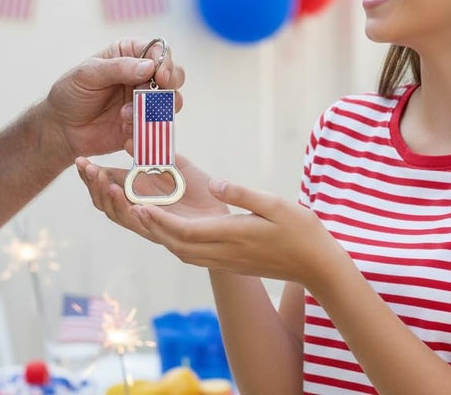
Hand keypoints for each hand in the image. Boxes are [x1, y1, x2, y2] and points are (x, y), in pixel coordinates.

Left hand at [44, 38, 184, 160]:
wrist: (61, 129)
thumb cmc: (71, 94)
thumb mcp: (87, 75)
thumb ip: (117, 68)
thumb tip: (149, 67)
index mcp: (128, 54)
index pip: (157, 50)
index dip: (164, 62)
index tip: (161, 76)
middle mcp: (142, 76)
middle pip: (173, 76)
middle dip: (168, 87)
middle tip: (153, 98)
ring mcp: (146, 101)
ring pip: (171, 103)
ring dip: (153, 111)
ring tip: (125, 116)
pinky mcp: (145, 124)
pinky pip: (159, 128)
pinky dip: (146, 130)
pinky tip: (124, 133)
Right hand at [76, 154, 228, 243]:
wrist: (223, 213)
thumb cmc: (198, 190)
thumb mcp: (176, 165)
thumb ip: (155, 153)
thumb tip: (131, 140)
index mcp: (137, 190)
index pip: (106, 182)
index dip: (91, 173)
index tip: (81, 159)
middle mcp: (137, 207)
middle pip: (104, 200)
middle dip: (93, 184)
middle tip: (87, 168)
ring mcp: (148, 221)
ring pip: (118, 215)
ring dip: (109, 198)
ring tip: (103, 182)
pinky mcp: (164, 233)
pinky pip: (143, 226)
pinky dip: (132, 213)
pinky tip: (127, 200)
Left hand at [106, 179, 340, 285]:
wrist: (319, 267)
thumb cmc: (301, 231)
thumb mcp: (275, 203)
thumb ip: (242, 193)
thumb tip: (214, 182)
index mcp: (231, 236)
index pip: (184, 232)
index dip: (159, 221)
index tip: (140, 206)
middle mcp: (224, 252)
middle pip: (176, 245)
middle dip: (152, 229)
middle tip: (132, 209)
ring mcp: (227, 261)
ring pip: (184, 253)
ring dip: (162, 237)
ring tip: (146, 217)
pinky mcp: (231, 263)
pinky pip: (195, 256)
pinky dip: (178, 243)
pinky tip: (174, 230)